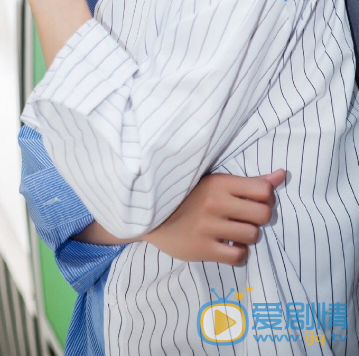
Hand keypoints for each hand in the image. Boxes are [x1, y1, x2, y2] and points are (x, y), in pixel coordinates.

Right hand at [141, 169, 285, 264]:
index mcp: (219, 183)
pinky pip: (238, 256)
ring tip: (236, 232)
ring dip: (248, 236)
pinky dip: (239, 253)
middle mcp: (215, 203)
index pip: (263, 189)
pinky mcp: (202, 249)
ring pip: (252, 235)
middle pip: (263, 214)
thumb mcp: (215, 182)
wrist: (149, 214)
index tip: (256, 200)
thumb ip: (249, 182)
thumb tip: (282, 175)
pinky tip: (229, 247)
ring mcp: (208, 227)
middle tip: (246, 218)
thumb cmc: (187, 196)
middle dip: (259, 217)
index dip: (267, 197)